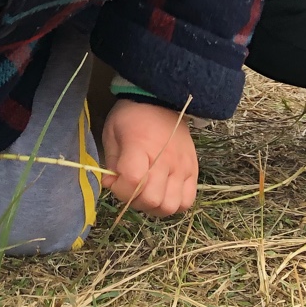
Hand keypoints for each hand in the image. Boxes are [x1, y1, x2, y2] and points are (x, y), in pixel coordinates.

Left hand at [101, 98, 197, 216]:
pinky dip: (173, 204)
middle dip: (135, 201)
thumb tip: (111, 184)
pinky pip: (187, 201)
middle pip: (153, 199)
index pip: (133, 182)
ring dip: (154, 206)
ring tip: (146, 193)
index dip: (120, 190)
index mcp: (141, 146)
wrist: (161, 100)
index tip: (114, 181)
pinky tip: (163, 193)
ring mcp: (183, 167)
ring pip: (171, 206)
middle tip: (129, 189)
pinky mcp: (194, 171)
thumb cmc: (131, 118)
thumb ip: (111, 163)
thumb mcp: (112, 133)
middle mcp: (165, 159)